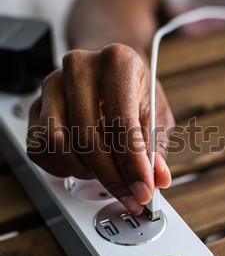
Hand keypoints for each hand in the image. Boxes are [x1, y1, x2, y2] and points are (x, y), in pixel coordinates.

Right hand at [27, 44, 174, 213]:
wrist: (107, 70)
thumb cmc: (133, 90)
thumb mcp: (156, 113)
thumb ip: (156, 146)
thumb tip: (157, 178)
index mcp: (117, 61)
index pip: (121, 121)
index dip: (133, 164)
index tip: (143, 190)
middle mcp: (79, 67)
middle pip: (87, 137)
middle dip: (111, 177)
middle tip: (129, 195)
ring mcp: (51, 85)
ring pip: (57, 144)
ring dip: (84, 172)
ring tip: (106, 175)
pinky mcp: (35, 105)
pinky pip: (39, 148)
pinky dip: (61, 168)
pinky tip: (82, 166)